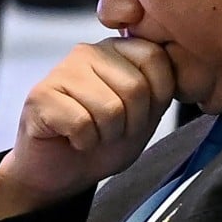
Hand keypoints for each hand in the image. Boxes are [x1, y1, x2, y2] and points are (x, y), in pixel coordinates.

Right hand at [0, 37, 174, 219]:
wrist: (61, 171)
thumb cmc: (103, 139)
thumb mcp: (145, 115)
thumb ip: (160, 90)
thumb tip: (182, 67)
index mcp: (117, 51)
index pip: (156, 58)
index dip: (156, 99)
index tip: (138, 115)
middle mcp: (89, 52)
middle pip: (135, 87)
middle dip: (131, 123)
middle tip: (112, 131)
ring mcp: (61, 71)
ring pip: (109, 108)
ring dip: (106, 135)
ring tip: (92, 134)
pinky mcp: (40, 96)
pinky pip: (81, 124)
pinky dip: (83, 142)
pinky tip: (73, 139)